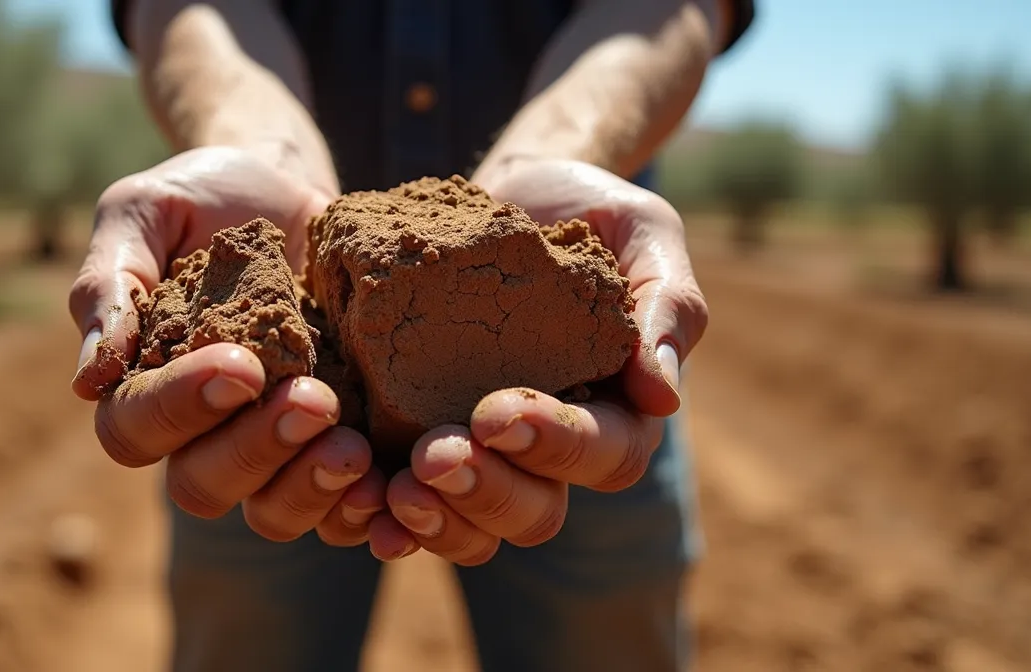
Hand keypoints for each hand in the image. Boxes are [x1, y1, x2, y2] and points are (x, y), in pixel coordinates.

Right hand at [68, 146, 385, 545]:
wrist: (291, 187)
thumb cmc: (204, 196)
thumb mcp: (145, 212)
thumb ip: (110, 284)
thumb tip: (90, 381)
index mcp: (142, 384)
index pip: (136, 428)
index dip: (182, 408)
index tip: (241, 364)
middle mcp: (201, 431)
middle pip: (203, 485)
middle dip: (257, 450)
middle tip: (315, 401)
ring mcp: (271, 444)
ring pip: (270, 511)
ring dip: (309, 487)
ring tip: (354, 446)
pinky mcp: (332, 443)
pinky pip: (340, 509)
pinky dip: (361, 508)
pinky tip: (386, 479)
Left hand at [381, 158, 707, 564]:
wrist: (509, 192)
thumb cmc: (588, 211)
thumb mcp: (644, 234)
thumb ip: (667, 305)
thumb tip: (662, 397)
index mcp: (617, 410)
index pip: (604, 453)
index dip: (554, 443)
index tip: (496, 411)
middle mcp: (553, 449)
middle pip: (536, 510)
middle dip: (486, 491)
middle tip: (434, 455)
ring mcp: (489, 454)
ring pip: (477, 526)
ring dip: (438, 519)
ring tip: (397, 489)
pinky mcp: (424, 439)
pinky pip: (416, 505)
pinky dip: (389, 517)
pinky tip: (363, 509)